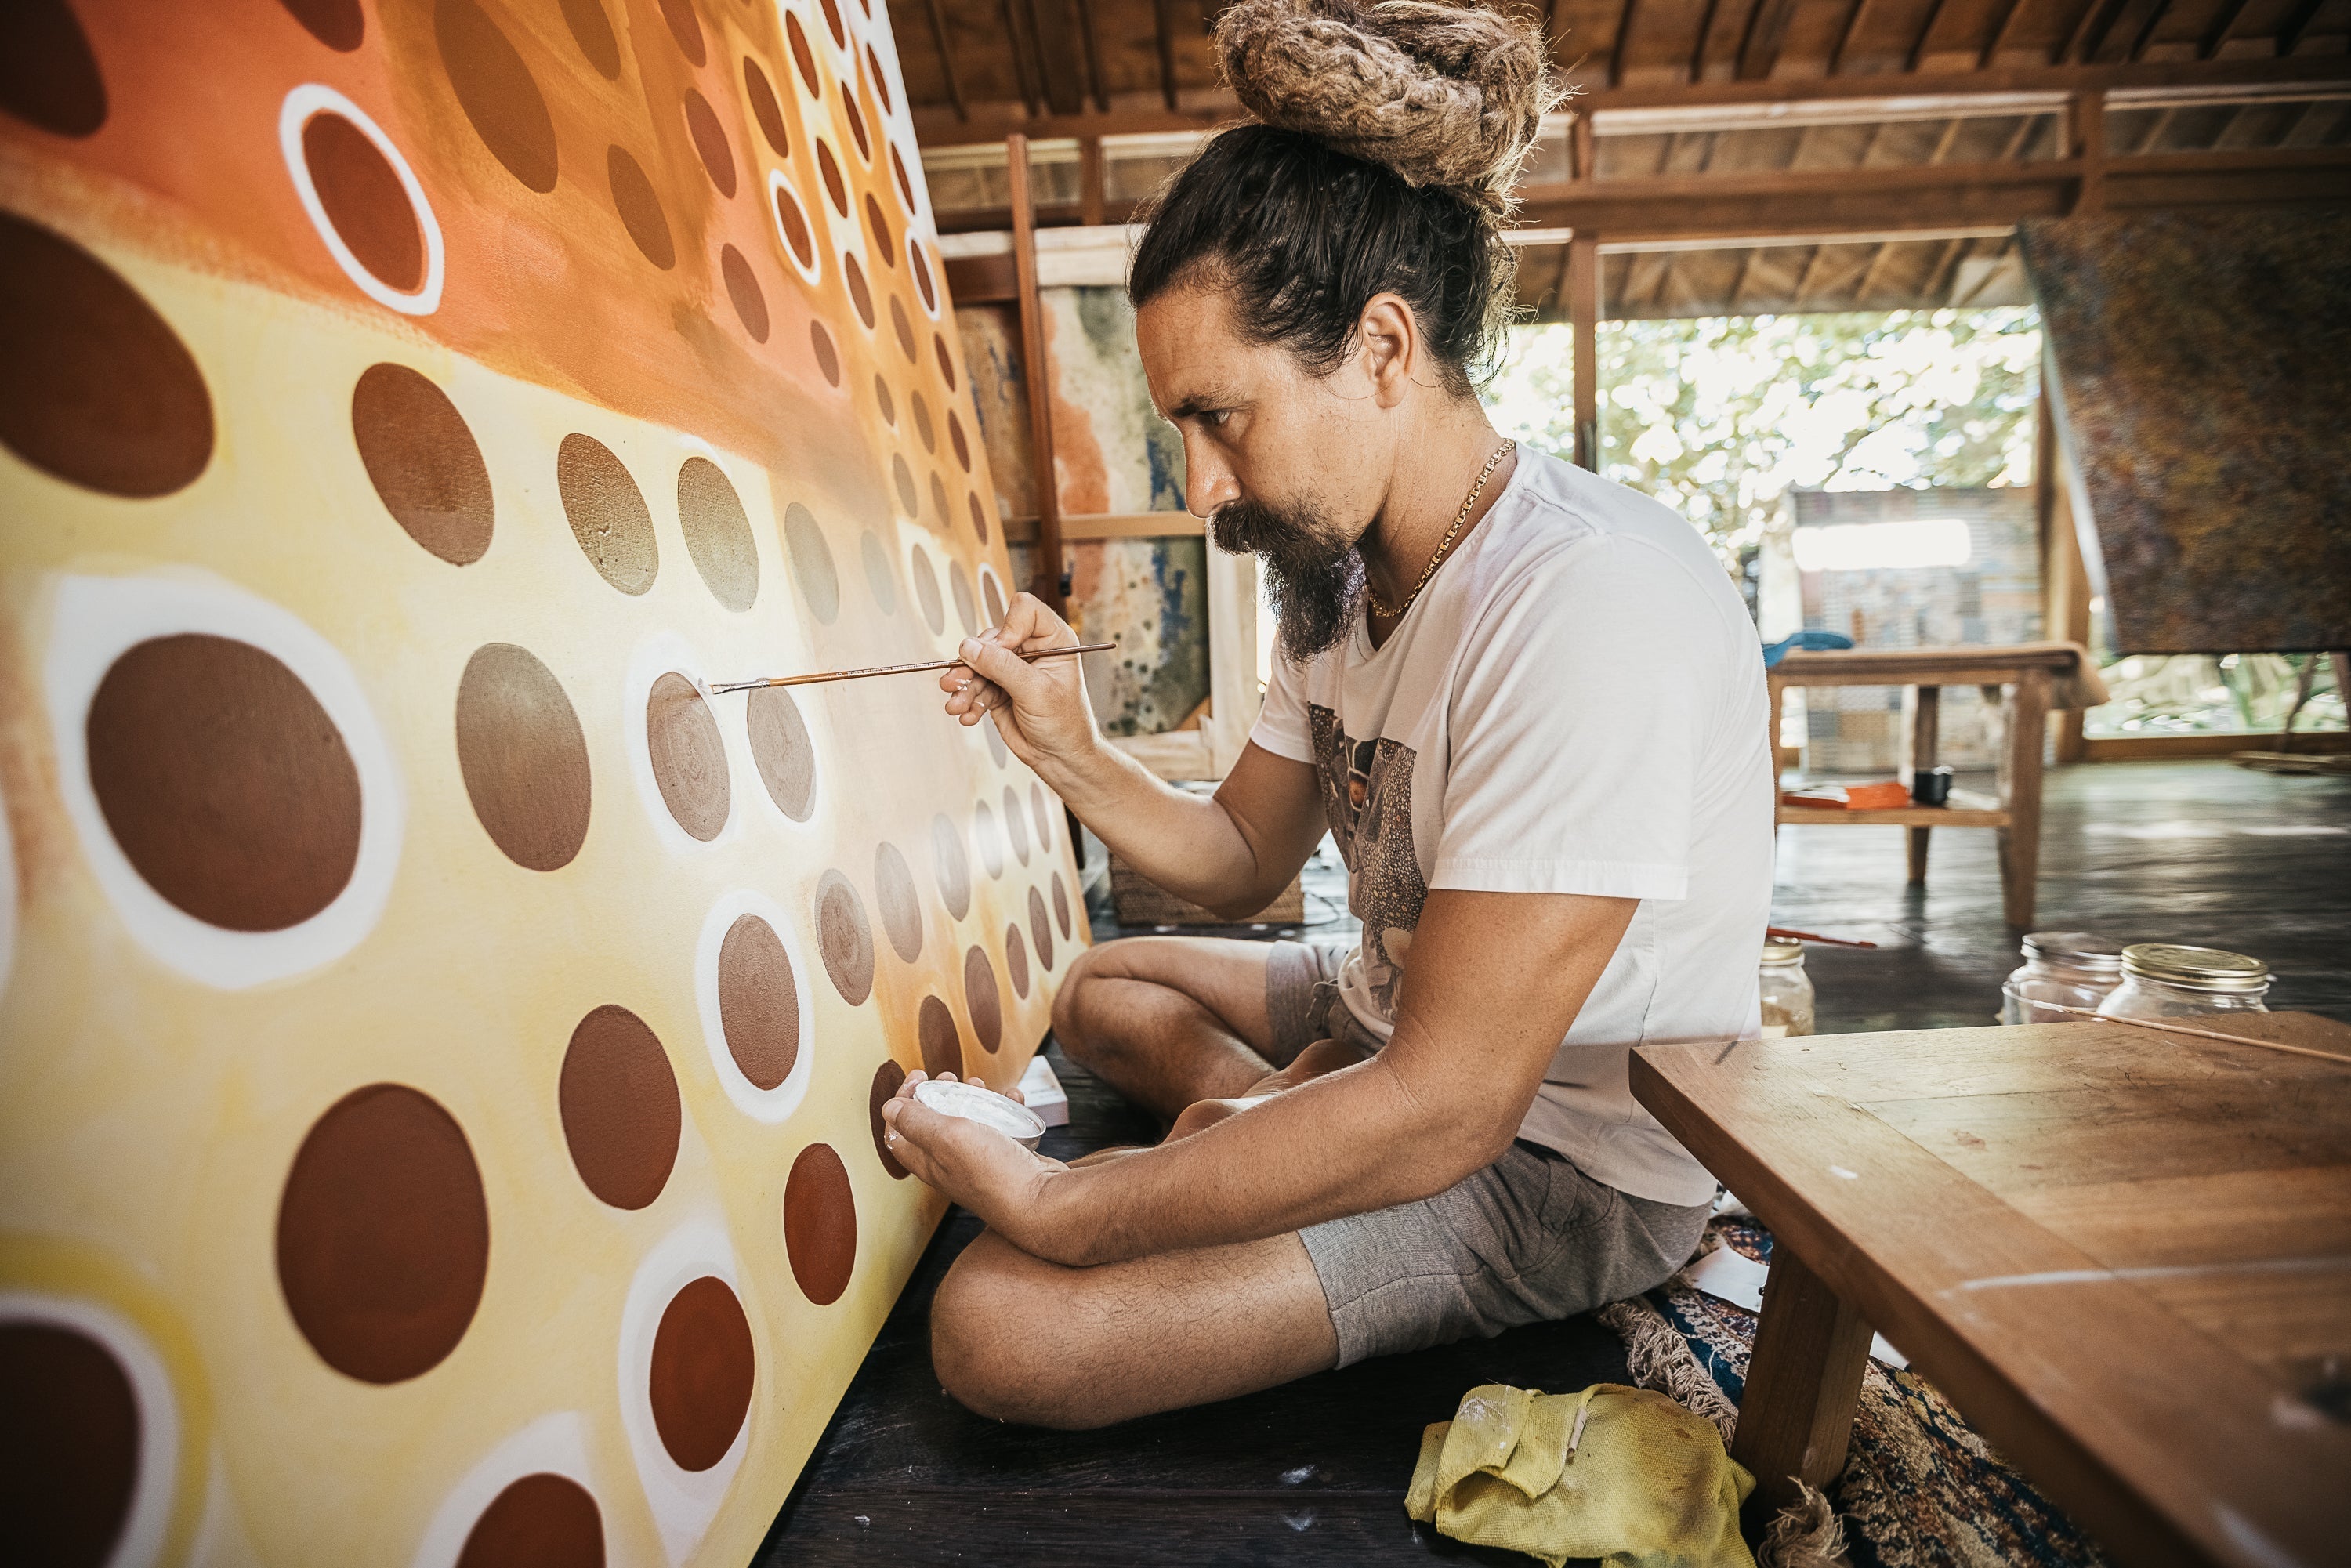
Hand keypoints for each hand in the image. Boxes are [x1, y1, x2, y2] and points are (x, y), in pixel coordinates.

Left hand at [880, 1071, 1075, 1258]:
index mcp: (929, 1163)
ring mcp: (981, 1164)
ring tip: (979, 1084)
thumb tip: (889, 1109)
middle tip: (949, 1077)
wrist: (1043, 1203)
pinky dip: (1005, 1109)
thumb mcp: (947, 1138)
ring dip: (970, 1098)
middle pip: (934, 1125)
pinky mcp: (1008, 1160)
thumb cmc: (994, 1174)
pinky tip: (1013, 1098)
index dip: (902, 1102)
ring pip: (969, 1123)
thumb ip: (916, 1122)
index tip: (918, 1077)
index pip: (899, 1132)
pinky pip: (1002, 1128)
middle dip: (938, 1094)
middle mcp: (952, 1166)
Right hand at [938, 592, 1098, 771]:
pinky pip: (975, 686)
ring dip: (963, 685)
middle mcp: (1031, 649)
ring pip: (977, 664)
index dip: (1008, 628)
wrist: (1060, 759)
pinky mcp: (998, 688)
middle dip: (973, 662)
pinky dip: (968, 701)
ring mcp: (1012, 669)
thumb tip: (969, 647)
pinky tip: (966, 715)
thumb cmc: (1065, 724)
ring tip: (955, 705)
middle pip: (992, 638)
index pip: (1024, 610)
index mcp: (1053, 639)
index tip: (1003, 652)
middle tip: (957, 681)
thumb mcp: (1036, 692)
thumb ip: (1002, 667)